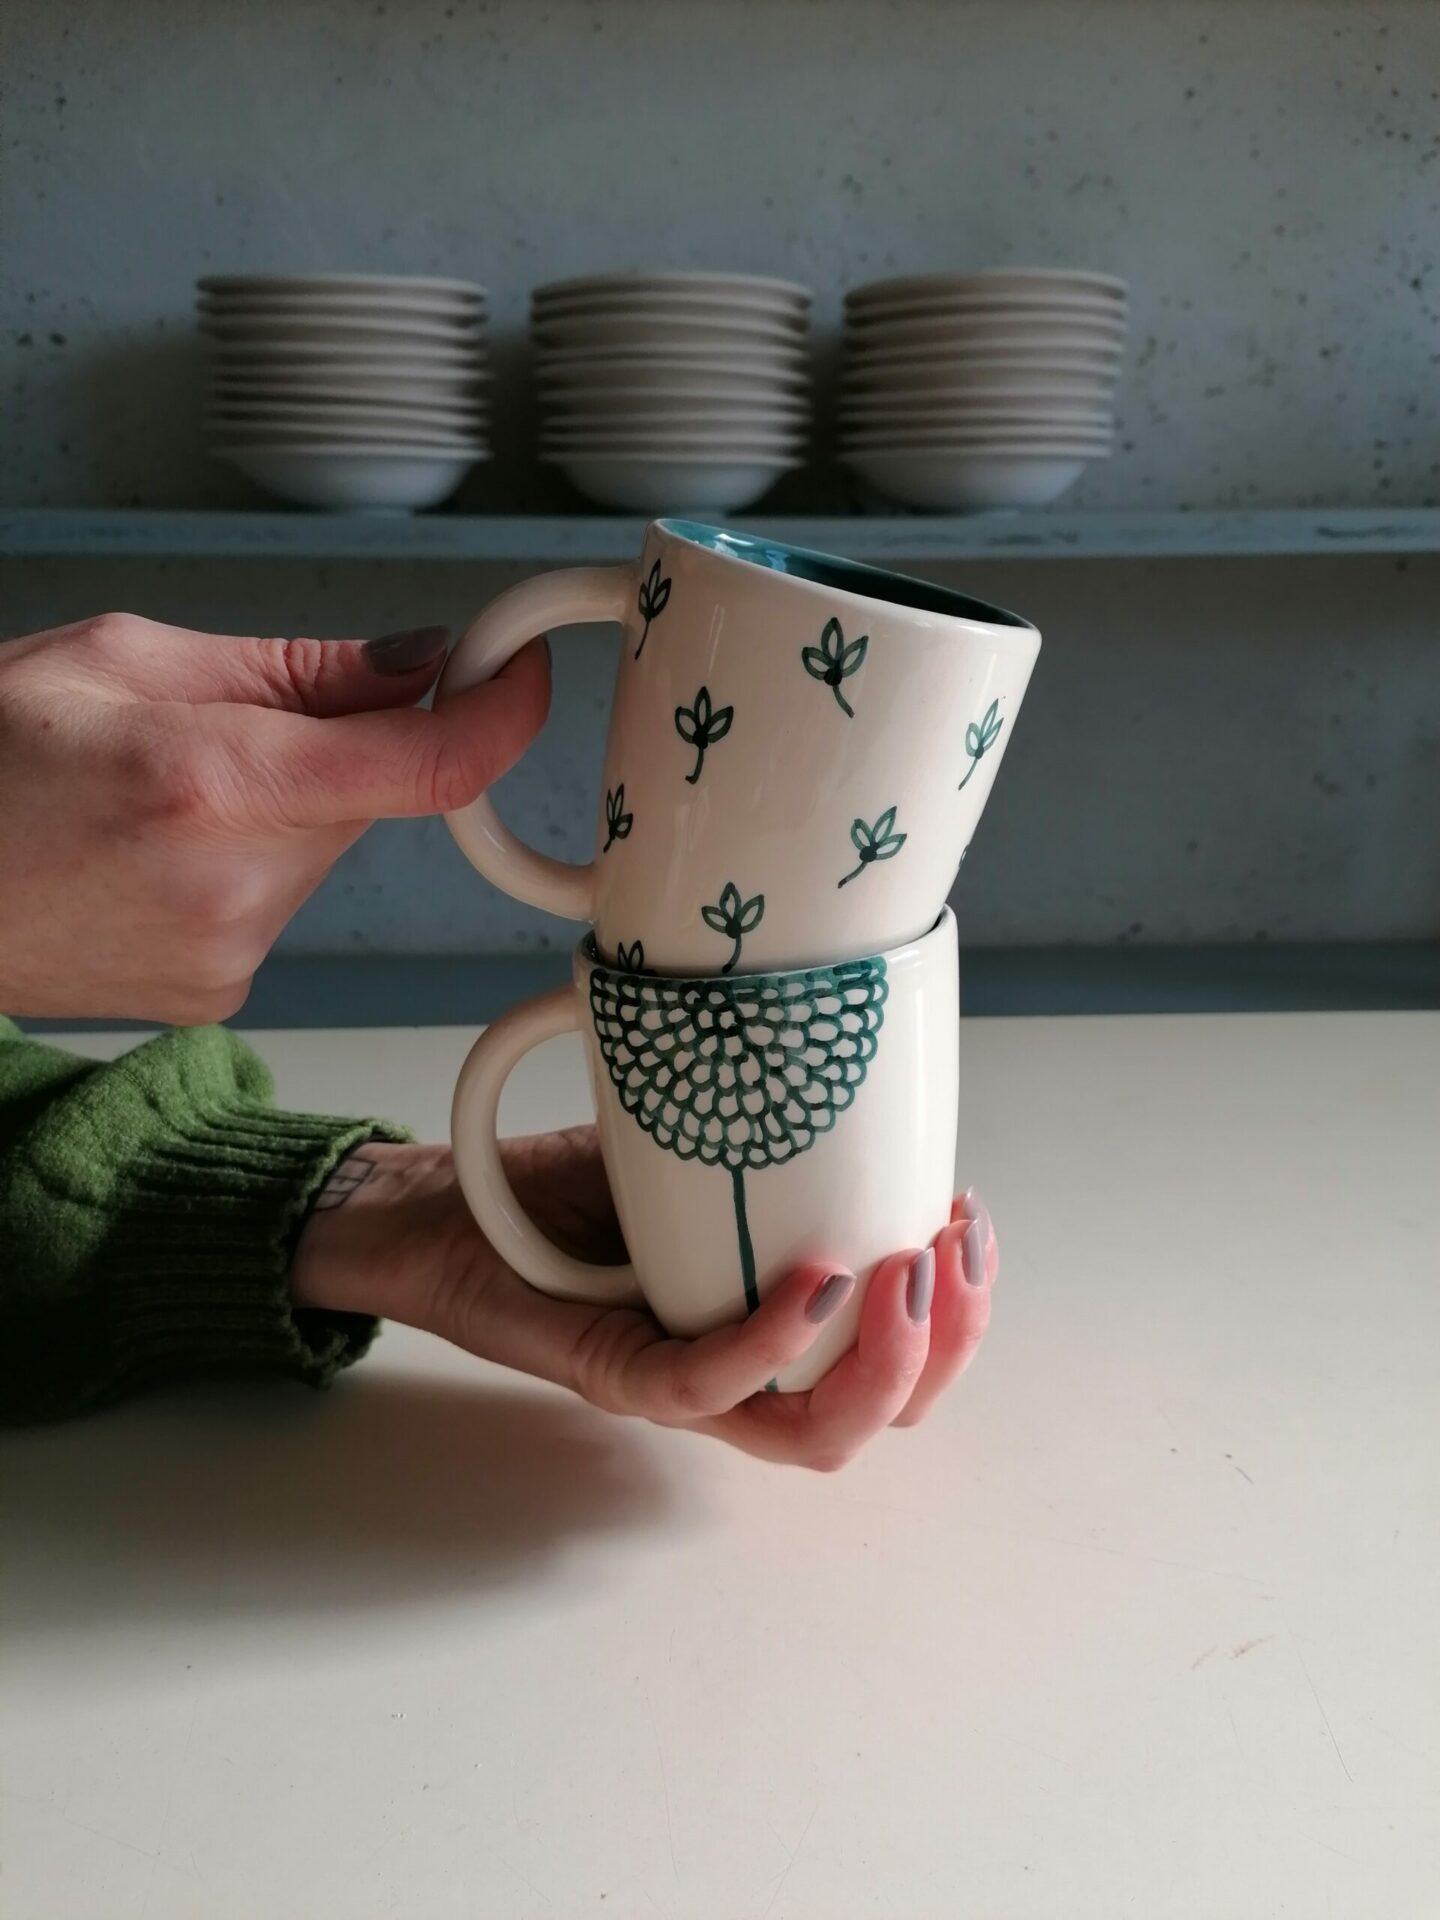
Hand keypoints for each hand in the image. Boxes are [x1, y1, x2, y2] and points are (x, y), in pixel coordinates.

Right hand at [0, 613, 548, 1021]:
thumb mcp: (122, 658)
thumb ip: (295, 668)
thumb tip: (422, 663)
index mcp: (209, 781)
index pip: (424, 764)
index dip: (497, 714)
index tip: (516, 673)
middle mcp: (231, 886)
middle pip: (368, 799)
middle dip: (332, 753)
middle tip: (229, 731)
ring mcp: (227, 955)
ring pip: (326, 851)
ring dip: (284, 812)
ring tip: (163, 803)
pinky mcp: (218, 995)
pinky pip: (282, 903)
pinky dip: (248, 867)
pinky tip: (156, 857)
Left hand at [292, 1128, 997, 1467]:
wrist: (446, 1206)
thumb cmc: (571, 1184)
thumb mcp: (700, 1140)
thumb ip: (779, 1127)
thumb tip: (865, 1049)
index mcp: (776, 1327)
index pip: (897, 1359)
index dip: (962, 1310)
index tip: (968, 1215)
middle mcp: (740, 1371)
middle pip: (877, 1413)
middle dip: (948, 1344)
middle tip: (954, 1251)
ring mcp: (679, 1383)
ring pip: (811, 1430)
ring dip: (884, 1361)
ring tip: (907, 1271)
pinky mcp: (614, 1373)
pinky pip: (705, 1384)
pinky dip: (772, 1340)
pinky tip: (818, 1282)